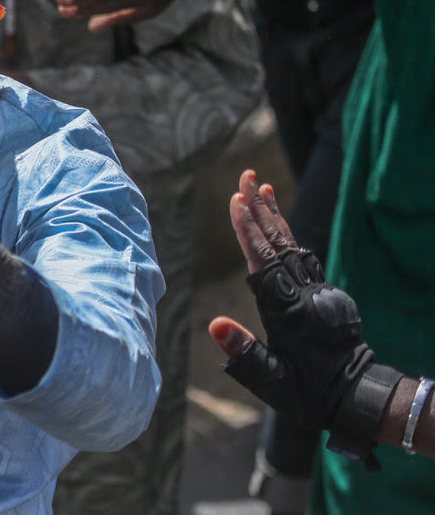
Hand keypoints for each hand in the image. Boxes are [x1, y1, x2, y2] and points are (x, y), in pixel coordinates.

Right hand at [209, 171, 398, 464]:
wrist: (358, 398)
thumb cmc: (309, 393)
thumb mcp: (272, 381)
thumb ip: (244, 353)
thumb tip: (214, 325)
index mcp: (286, 310)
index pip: (262, 261)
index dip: (248, 230)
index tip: (237, 200)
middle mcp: (302, 294)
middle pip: (278, 242)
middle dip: (260, 207)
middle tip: (247, 174)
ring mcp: (316, 293)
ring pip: (293, 245)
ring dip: (275, 216)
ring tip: (264, 188)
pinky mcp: (325, 296)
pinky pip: (303, 257)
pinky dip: (288, 236)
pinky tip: (281, 229)